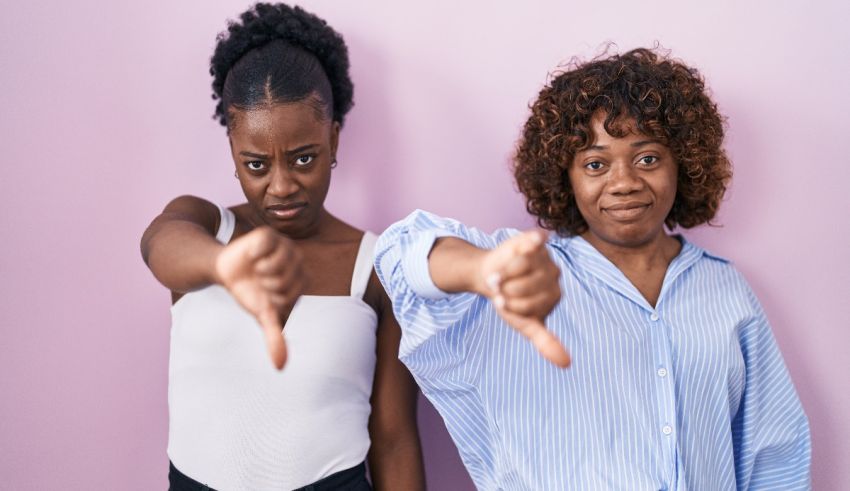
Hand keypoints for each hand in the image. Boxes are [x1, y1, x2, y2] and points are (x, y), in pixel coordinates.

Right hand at [214, 226, 305, 368]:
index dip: (273, 298)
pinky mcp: (269, 235)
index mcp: (301, 281)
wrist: (226, 271)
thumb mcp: (262, 315)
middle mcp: (297, 262)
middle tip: (260, 281)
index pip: (292, 295)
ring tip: (256, 268)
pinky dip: (254, 252)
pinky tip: (252, 255)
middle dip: (266, 285)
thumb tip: (281, 367)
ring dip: (260, 270)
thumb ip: (274, 337)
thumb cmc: (250, 293)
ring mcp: (284, 246)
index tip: (266, 295)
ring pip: (279, 261)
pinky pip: (266, 242)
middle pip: (285, 279)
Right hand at [479, 230, 569, 367]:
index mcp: (553, 295)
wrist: (491, 277)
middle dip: (504, 290)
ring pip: (522, 265)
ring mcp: (544, 256)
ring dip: (502, 273)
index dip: (509, 305)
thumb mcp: (525, 324)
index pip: (529, 304)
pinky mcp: (534, 240)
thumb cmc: (509, 301)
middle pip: (524, 286)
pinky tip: (521, 249)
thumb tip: (567, 364)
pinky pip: (532, 242)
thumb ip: (545, 342)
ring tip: (498, 275)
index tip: (502, 303)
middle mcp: (553, 274)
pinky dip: (529, 243)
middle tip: (498, 288)